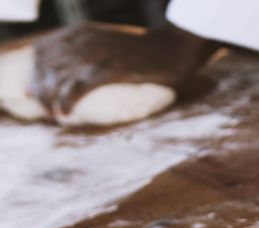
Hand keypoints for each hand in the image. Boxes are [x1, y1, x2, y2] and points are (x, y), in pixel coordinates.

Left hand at [31, 22, 217, 117]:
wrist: (175, 49)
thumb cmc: (146, 52)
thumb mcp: (111, 44)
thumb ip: (91, 51)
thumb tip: (76, 72)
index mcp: (82, 32)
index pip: (42, 50)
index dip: (35, 72)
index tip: (37, 93)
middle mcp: (85, 40)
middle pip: (46, 66)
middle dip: (41, 89)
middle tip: (46, 110)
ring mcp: (98, 54)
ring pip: (58, 77)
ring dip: (50, 98)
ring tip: (54, 115)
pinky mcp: (112, 69)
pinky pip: (79, 86)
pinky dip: (67, 101)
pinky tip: (64, 113)